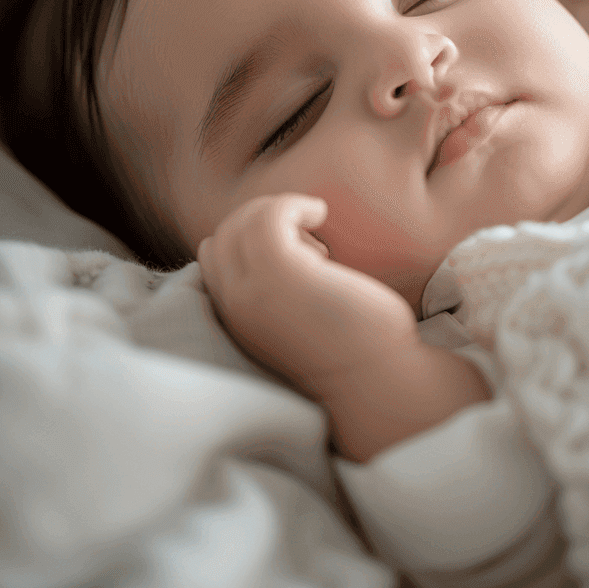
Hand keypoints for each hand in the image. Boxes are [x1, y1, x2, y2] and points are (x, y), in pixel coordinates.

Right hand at [197, 194, 417, 399]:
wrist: (376, 383)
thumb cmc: (352, 346)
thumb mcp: (300, 317)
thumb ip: (280, 291)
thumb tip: (298, 248)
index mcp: (237, 318)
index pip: (212, 254)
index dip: (247, 237)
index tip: (294, 249)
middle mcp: (235, 306)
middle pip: (224, 233)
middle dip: (262, 221)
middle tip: (308, 241)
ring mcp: (254, 291)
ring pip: (243, 221)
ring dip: (281, 213)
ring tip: (318, 240)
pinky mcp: (281, 275)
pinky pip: (270, 216)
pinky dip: (294, 204)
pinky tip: (320, 215)